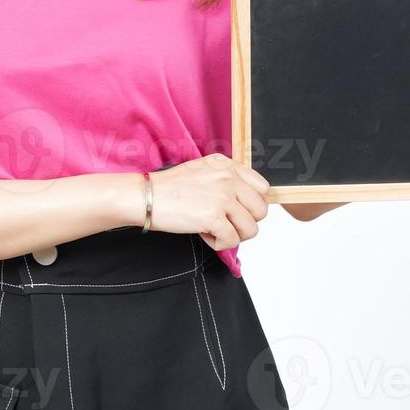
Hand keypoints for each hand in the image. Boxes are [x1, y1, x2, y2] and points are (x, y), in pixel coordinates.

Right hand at [147, 153, 270, 251]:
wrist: (146, 196)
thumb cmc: (169, 188)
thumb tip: (245, 203)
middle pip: (261, 210)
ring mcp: (223, 197)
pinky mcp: (214, 217)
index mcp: (227, 166)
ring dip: (233, 235)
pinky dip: (219, 244)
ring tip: (213, 228)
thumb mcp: (203, 171)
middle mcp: (229, 178)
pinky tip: (204, 233)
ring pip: (251, 229)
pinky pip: (232, 241)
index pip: (262, 188)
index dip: (252, 205)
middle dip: (245, 222)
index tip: (238, 211)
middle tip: (225, 223)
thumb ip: (226, 181)